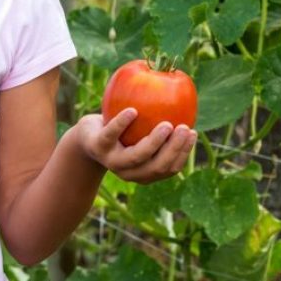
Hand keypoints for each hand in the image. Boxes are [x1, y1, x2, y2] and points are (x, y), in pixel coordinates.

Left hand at [74, 109, 196, 183]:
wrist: (87, 137)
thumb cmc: (123, 134)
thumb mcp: (142, 133)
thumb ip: (162, 129)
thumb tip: (189, 107)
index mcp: (145, 173)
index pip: (170, 168)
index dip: (184, 153)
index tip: (193, 132)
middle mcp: (130, 172)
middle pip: (157, 166)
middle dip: (174, 149)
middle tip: (184, 128)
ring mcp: (113, 161)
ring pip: (137, 156)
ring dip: (154, 141)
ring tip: (167, 124)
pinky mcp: (98, 146)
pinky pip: (112, 134)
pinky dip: (122, 123)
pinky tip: (133, 111)